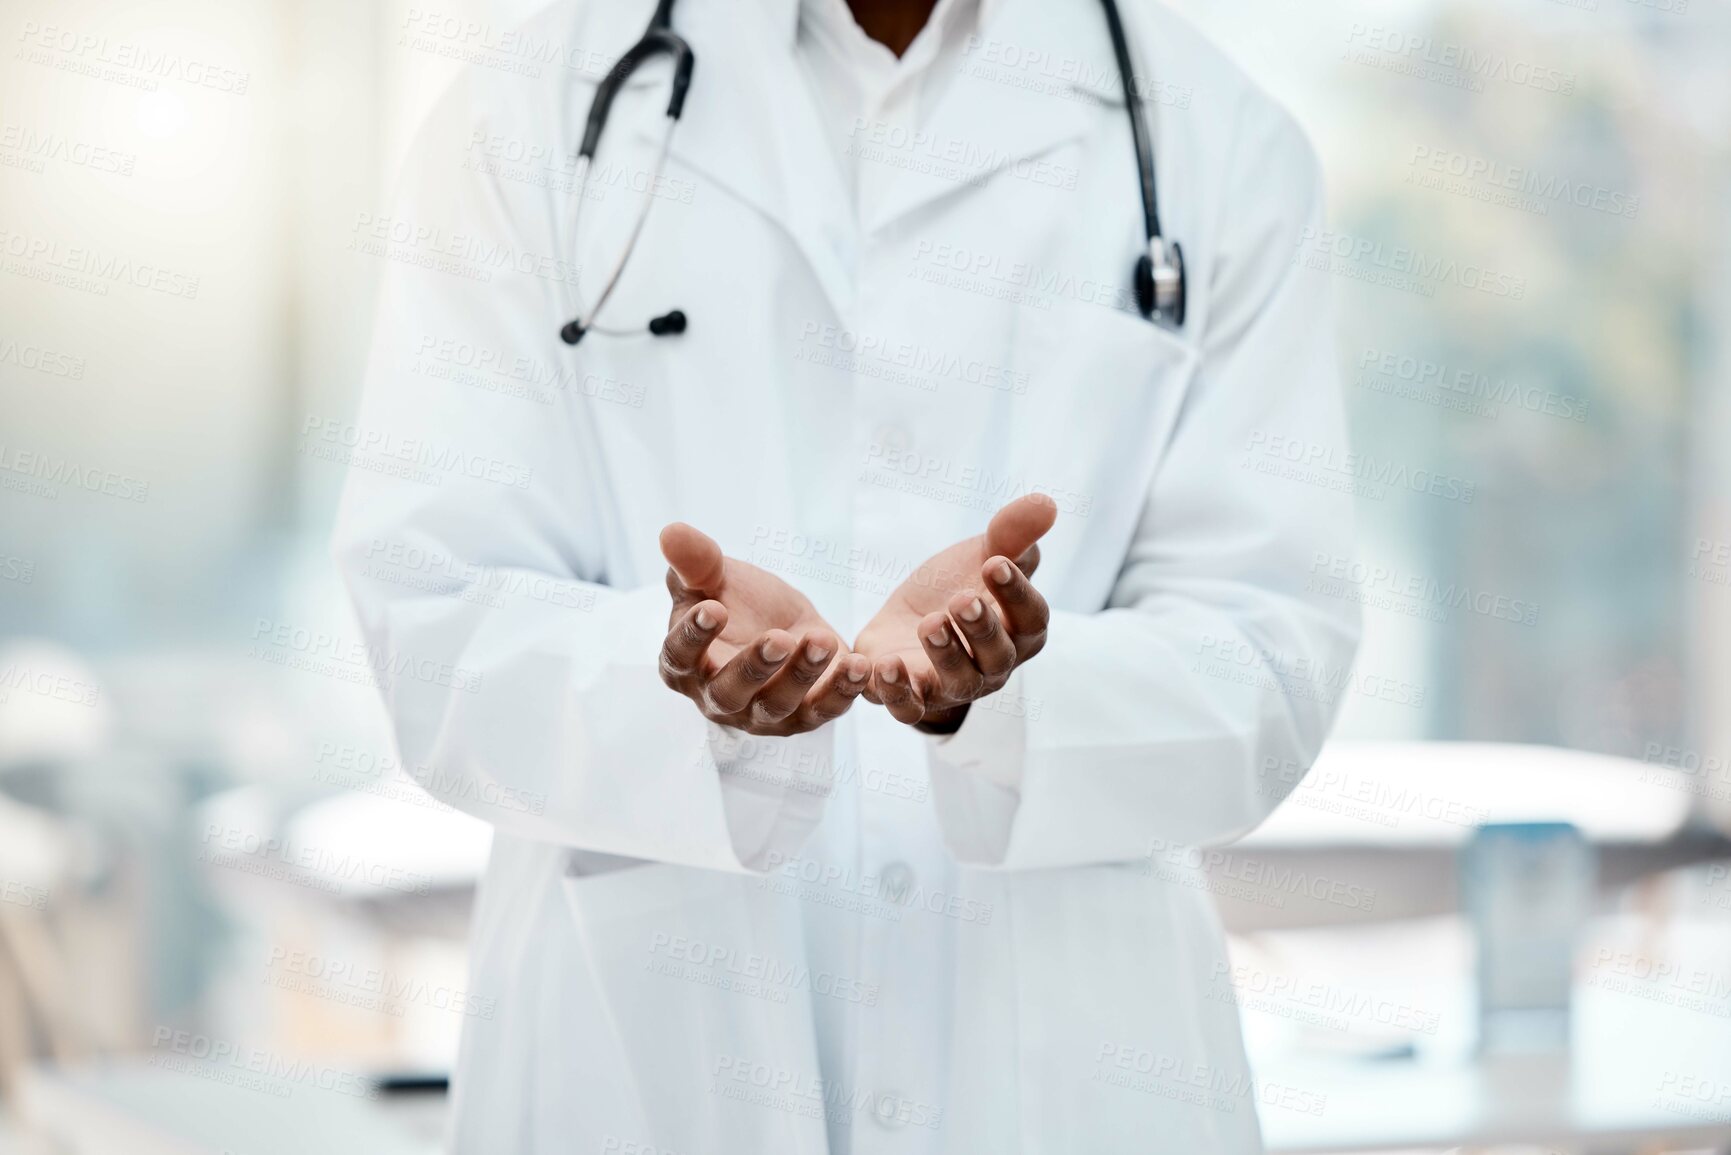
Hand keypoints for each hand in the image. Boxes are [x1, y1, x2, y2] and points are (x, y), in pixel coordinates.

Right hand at [658, 523, 870, 735]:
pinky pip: (824, 711)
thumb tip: (670, 532)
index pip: (679, 657)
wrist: (786, 621)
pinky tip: (860, 666)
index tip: (713, 608)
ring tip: (823, 640)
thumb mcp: (717, 577)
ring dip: (803, 674)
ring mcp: (761, 714)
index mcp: (685, 665)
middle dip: (755, 666)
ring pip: (778, 704)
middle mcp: (718, 698)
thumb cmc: (738, 603)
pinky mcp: (804, 717)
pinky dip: (842, 691)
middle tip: (779, 637)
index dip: (693, 637)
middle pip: (729, 692)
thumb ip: (695, 561)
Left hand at [853, 494, 1055, 732]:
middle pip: (998, 656)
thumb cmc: (958, 588)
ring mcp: (954, 686)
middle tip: (961, 599)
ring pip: (959, 683)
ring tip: (929, 623)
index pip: (1031, 618)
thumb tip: (1045, 503)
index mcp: (1019, 630)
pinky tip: (884, 664)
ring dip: (945, 656)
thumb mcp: (982, 554)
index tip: (996, 563)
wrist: (907, 623)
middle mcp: (993, 665)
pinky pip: (909, 708)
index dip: (1016, 593)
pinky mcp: (913, 698)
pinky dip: (898, 692)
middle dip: (981, 628)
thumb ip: (1012, 534)